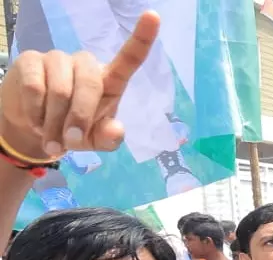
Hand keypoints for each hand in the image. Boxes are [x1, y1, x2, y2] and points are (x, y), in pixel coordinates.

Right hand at [0, 12, 158, 160]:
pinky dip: (36, 113)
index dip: (142, 37)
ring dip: (55, 122)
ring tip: (51, 135)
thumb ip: (109, 139)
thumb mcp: (95, 140)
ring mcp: (58, 59)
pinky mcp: (31, 60)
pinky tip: (36, 120)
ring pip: (60, 90)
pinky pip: (36, 88)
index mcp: (110, 81)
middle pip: (90, 84)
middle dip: (80, 119)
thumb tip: (116, 130)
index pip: (130, 58)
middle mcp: (86, 64)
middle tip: (70, 141)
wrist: (34, 127)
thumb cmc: (73, 130)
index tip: (153, 16)